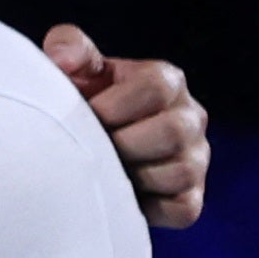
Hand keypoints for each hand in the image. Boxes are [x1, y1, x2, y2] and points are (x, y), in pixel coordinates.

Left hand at [44, 27, 209, 230]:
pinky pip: (182, 208)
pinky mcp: (191, 198)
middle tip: (94, 150)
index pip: (157, 86)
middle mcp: (190, 118)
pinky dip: (149, 207)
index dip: (114, 106)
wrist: (88, 154)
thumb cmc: (85, 106)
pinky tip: (122, 197)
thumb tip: (62, 56)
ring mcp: (196, 159)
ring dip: (134, 177)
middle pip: (173, 131)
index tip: (87, 118)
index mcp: (167, 81)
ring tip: (106, 172)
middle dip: (123, 144)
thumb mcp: (76, 73)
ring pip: (180, 172)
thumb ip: (69, 48)